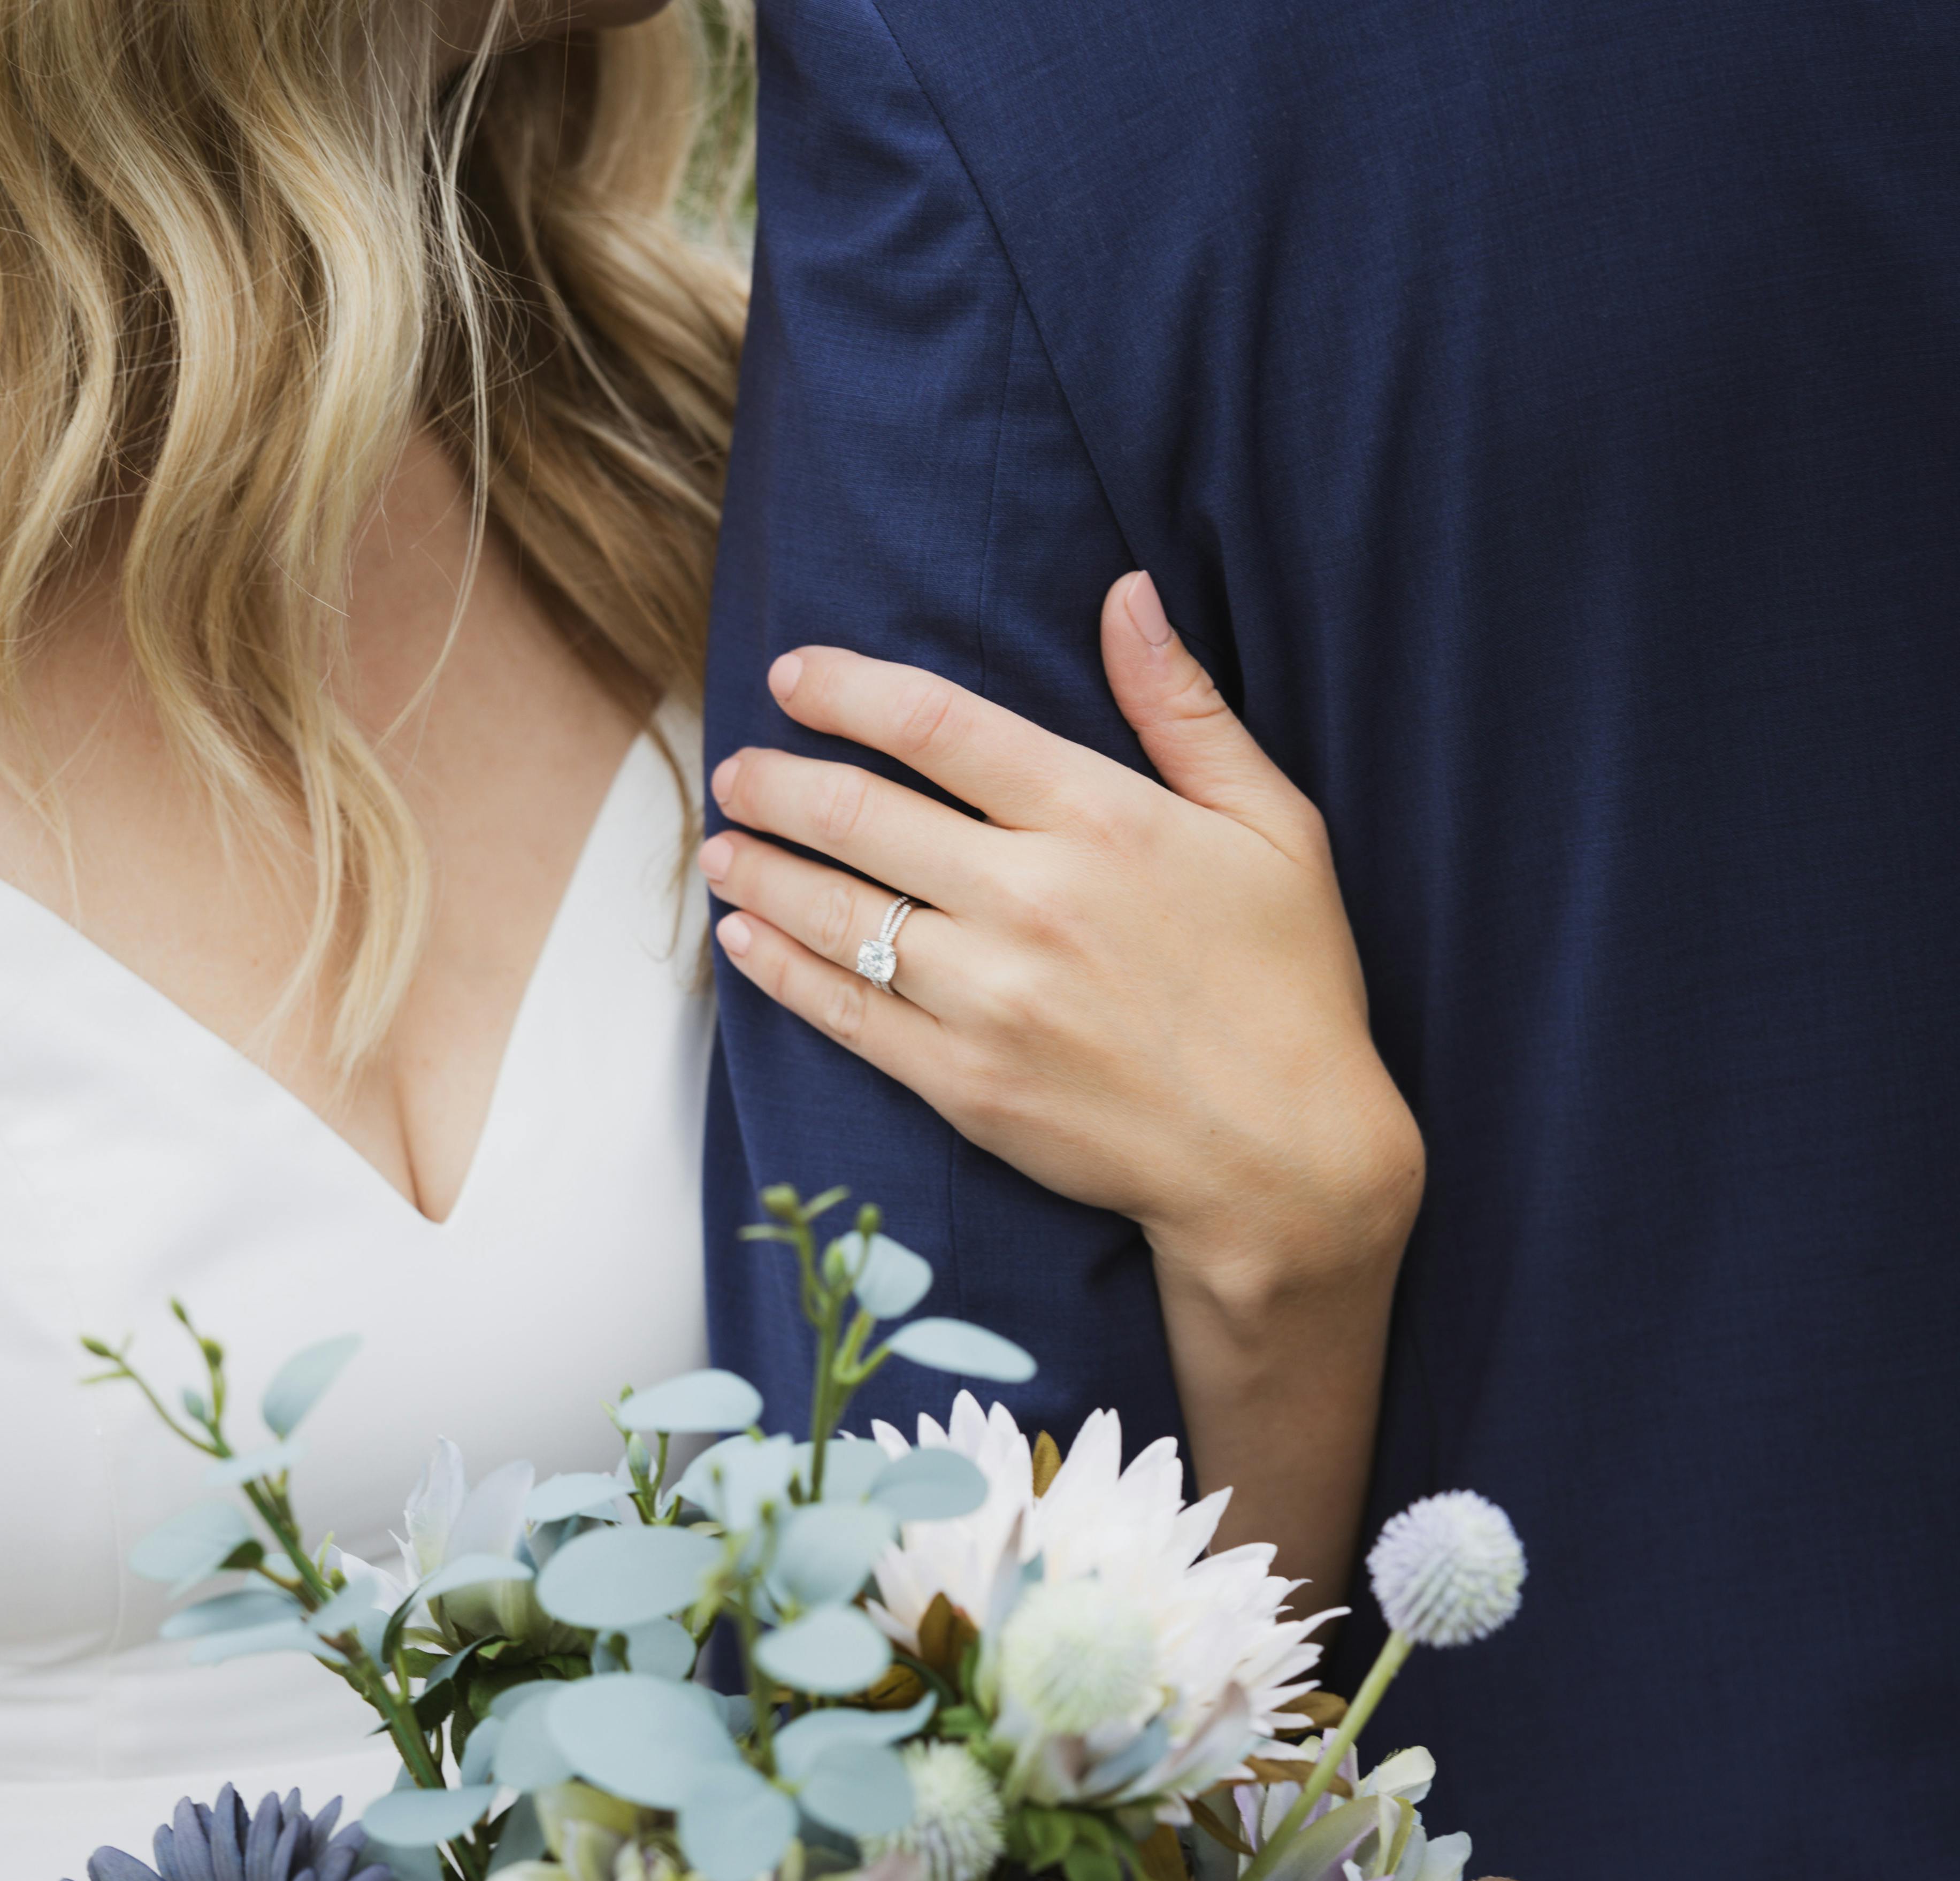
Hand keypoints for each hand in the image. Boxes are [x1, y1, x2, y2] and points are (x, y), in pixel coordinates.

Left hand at [701, 572, 1421, 1324]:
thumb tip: (1127, 592)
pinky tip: (742, 938)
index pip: (936, 724)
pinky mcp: (963, 1084)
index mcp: (1099, 820)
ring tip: (720, 846)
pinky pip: (844, 1013)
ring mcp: (987, 999)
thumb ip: (1186, 708)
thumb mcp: (1272, 827)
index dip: (847, 690)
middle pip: (861, 814)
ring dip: (760, 870)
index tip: (790, 677)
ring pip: (836, 913)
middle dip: (778, 782)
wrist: (1283, 1160)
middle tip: (739, 769)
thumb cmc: (1288, 986)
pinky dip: (779, 970)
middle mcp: (1029, 900)